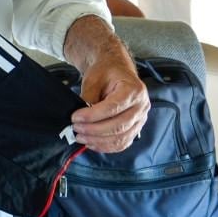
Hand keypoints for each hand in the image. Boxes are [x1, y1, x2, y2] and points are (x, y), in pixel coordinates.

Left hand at [64, 16, 150, 152]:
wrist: (116, 70)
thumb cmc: (106, 72)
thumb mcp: (94, 78)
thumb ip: (89, 97)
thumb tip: (82, 118)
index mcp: (134, 90)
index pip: (113, 107)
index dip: (93, 116)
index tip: (75, 118)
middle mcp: (141, 106)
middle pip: (119, 125)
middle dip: (94, 130)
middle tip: (76, 129)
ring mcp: (141, 119)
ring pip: (121, 137)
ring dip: (99, 141)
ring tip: (81, 137)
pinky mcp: (136, 128)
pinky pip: (123, 142)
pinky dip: (107, 146)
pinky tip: (92, 143)